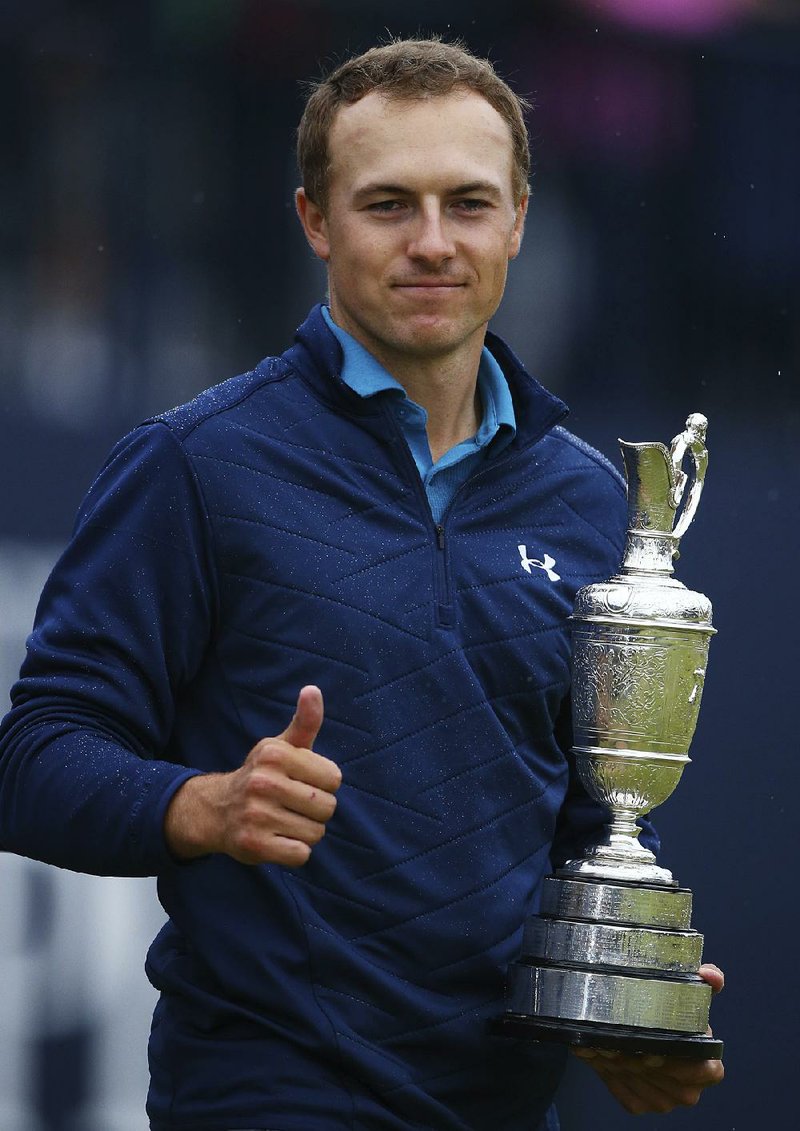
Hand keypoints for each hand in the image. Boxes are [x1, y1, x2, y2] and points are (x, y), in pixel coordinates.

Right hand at [164, 685, 341, 866]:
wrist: (216, 809)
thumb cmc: (262, 774)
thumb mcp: (282, 746)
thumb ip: (305, 722)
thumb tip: (312, 689)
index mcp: (275, 754)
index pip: (334, 778)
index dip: (323, 784)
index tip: (302, 782)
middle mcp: (263, 782)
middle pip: (327, 807)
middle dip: (316, 810)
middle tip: (292, 805)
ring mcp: (257, 815)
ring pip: (315, 833)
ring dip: (305, 832)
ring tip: (283, 821)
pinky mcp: (254, 845)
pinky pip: (301, 855)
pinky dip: (295, 851)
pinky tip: (278, 839)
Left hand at [572, 964, 724, 1113]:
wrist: (643, 1033)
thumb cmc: (673, 1017)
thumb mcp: (691, 995)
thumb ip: (708, 981)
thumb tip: (709, 974)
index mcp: (708, 1067)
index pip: (708, 1071)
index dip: (683, 1063)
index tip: (659, 1049)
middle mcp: (687, 1090)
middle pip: (667, 1078)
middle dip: (643, 1060)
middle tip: (621, 1041)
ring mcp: (663, 1101)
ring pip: (642, 1085)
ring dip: (621, 1064)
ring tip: (604, 1042)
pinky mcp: (639, 1105)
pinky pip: (623, 1092)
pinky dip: (607, 1073)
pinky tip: (596, 1053)